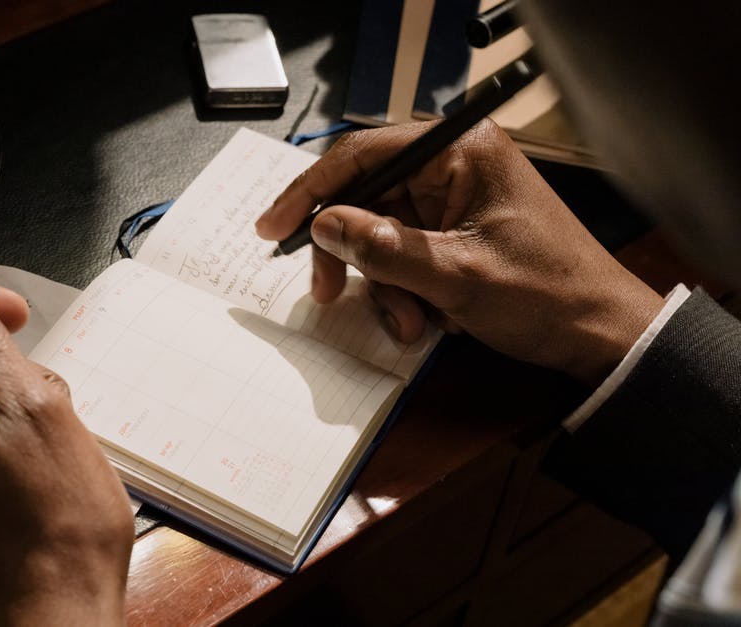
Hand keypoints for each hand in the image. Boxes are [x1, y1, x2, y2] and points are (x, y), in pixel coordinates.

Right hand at [256, 120, 663, 384]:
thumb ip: (382, 248)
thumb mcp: (454, 277)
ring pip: (380, 235)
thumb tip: (326, 226)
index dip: (310, 192)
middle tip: (330, 294)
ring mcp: (456, 200)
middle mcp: (454, 166)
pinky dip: (403, 290)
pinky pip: (403, 254)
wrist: (600, 335)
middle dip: (352, 255)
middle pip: (366, 199)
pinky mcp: (457, 231)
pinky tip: (428, 319)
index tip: (274, 229)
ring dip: (383, 284)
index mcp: (460, 152)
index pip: (363, 154)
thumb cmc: (547, 296)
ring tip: (411, 322)